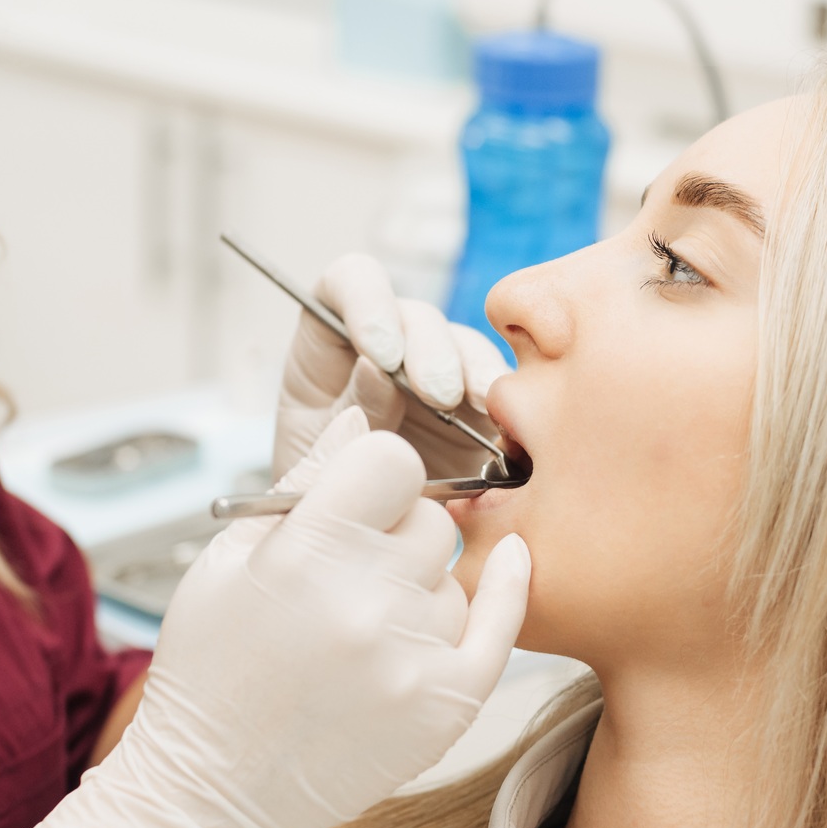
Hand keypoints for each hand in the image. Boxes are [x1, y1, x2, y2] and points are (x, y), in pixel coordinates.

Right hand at [0, 409, 529, 827]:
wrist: (213, 790)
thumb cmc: (213, 667)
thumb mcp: (228, 559)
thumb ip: (304, 482)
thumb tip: (361, 414)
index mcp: (305, 555)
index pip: (391, 459)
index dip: (376, 473)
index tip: (362, 495)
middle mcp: (365, 603)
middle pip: (428, 519)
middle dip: (395, 534)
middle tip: (353, 575)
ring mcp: (411, 658)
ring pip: (454, 575)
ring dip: (421, 588)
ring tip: (364, 631)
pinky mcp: (446, 706)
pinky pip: (501, 625)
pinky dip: (507, 593)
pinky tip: (513, 564)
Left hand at [275, 253, 510, 481]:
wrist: (356, 544)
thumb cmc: (321, 493)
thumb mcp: (319, 455)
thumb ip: (347, 411)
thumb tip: (379, 371)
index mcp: (334, 341)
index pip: (352, 283)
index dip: (370, 303)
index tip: (383, 354)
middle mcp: (391, 344)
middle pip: (418, 315)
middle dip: (432, 350)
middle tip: (438, 394)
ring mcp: (438, 373)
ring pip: (465, 347)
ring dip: (476, 371)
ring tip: (477, 404)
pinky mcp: (476, 410)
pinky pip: (501, 392)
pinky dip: (507, 405)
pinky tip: (507, 427)